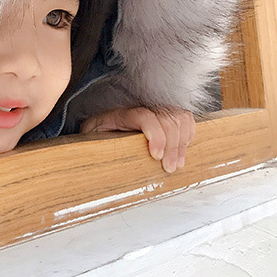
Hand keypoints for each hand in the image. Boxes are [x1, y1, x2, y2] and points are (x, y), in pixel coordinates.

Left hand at [80, 107, 195, 172]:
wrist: (96, 130)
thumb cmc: (94, 140)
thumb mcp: (89, 143)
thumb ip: (96, 148)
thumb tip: (102, 163)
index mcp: (118, 115)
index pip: (144, 116)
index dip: (156, 134)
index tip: (156, 156)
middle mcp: (138, 109)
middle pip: (166, 118)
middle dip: (172, 145)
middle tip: (168, 168)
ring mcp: (152, 111)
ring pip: (178, 117)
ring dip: (181, 143)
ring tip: (175, 163)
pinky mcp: (161, 118)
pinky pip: (184, 119)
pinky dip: (187, 135)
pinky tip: (180, 151)